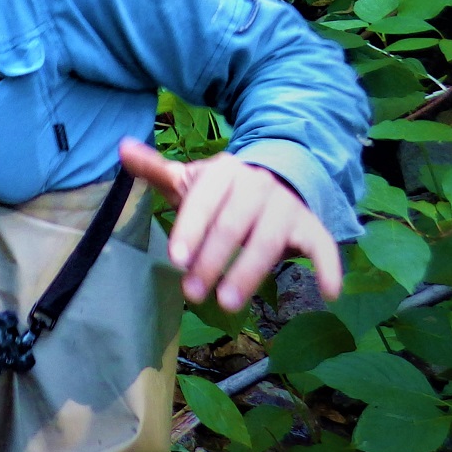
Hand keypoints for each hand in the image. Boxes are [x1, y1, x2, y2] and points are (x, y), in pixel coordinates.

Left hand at [119, 138, 342, 311]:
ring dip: (248, 274)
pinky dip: (329, 267)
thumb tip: (122, 147)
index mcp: (224, 173)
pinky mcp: (311, 225)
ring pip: (267, 242)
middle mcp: (258, 186)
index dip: (189, 231)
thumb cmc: (225, 188)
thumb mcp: (192, 178)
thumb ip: (157, 169)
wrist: (281, 172)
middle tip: (192, 293)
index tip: (175, 259)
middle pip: (232, 227)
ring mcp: (286, 206)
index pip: (203, 203)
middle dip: (211, 262)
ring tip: (227, 303)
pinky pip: (323, 245)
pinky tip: (327, 293)